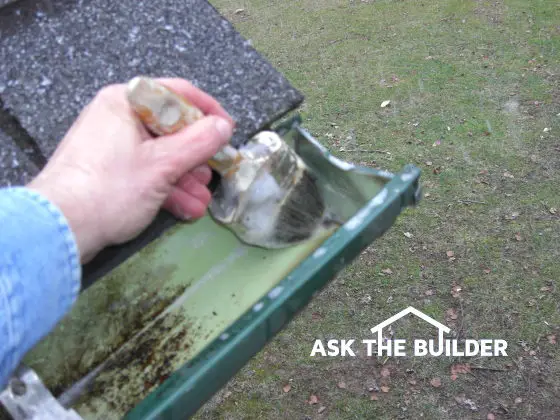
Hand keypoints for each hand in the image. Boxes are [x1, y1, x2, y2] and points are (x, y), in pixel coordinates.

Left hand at [28, 78, 233, 262]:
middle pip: (170, 127)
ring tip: (202, 201)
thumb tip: (223, 126)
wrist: (59, 229)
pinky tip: (186, 209)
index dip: (208, 111)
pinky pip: (145, 171)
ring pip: (160, 154)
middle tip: (213, 173)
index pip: (177, 93)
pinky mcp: (108, 171)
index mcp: (126, 102)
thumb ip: (199, 142)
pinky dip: (166, 188)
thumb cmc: (111, 189)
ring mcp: (111, 145)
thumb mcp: (163, 164)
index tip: (229, 130)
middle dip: (196, 156)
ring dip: (185, 178)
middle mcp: (117, 117)